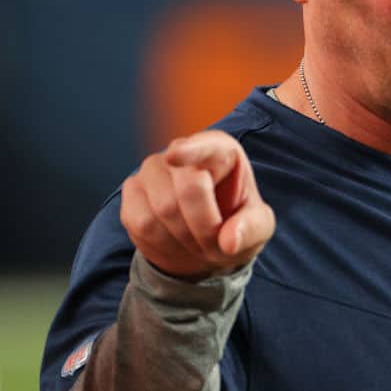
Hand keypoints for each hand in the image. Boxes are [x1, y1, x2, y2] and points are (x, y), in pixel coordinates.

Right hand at [120, 131, 275, 279]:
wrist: (204, 241)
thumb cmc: (235, 224)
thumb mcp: (259, 227)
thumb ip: (251, 229)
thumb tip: (229, 241)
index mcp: (220, 149)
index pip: (204, 146)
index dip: (190, 151)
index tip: (175, 156)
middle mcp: (182, 150)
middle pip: (187, 190)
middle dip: (205, 228)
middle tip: (215, 244)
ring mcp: (152, 169)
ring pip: (161, 210)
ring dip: (183, 238)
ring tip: (197, 242)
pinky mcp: (132, 191)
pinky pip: (140, 222)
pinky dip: (160, 242)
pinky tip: (174, 241)